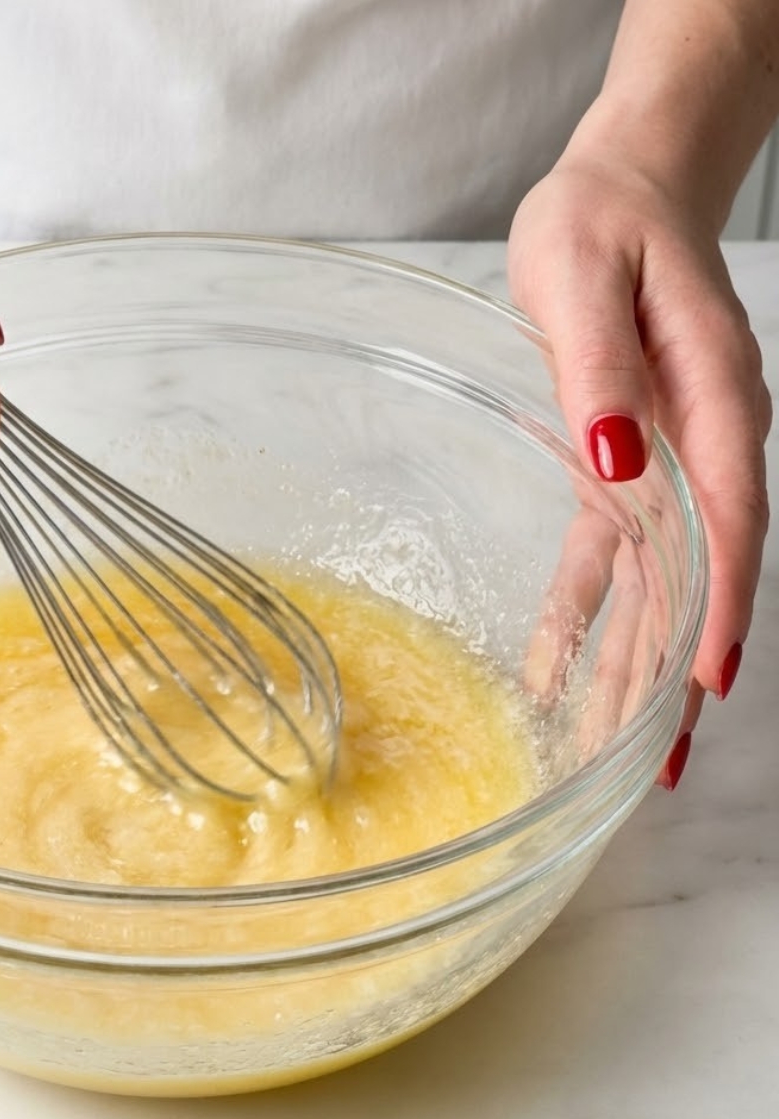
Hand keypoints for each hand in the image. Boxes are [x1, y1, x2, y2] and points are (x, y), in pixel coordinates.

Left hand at [509, 153, 770, 781]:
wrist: (627, 184)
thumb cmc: (603, 218)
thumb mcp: (583, 276)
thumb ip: (601, 370)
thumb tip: (618, 457)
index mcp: (713, 394)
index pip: (729, 517)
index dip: (722, 604)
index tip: (705, 684)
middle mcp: (704, 435)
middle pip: (700, 568)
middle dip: (678, 662)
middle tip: (654, 758)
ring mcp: (671, 450)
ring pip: (659, 571)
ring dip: (638, 651)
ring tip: (620, 738)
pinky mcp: (628, 454)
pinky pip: (612, 543)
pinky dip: (592, 602)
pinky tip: (565, 654)